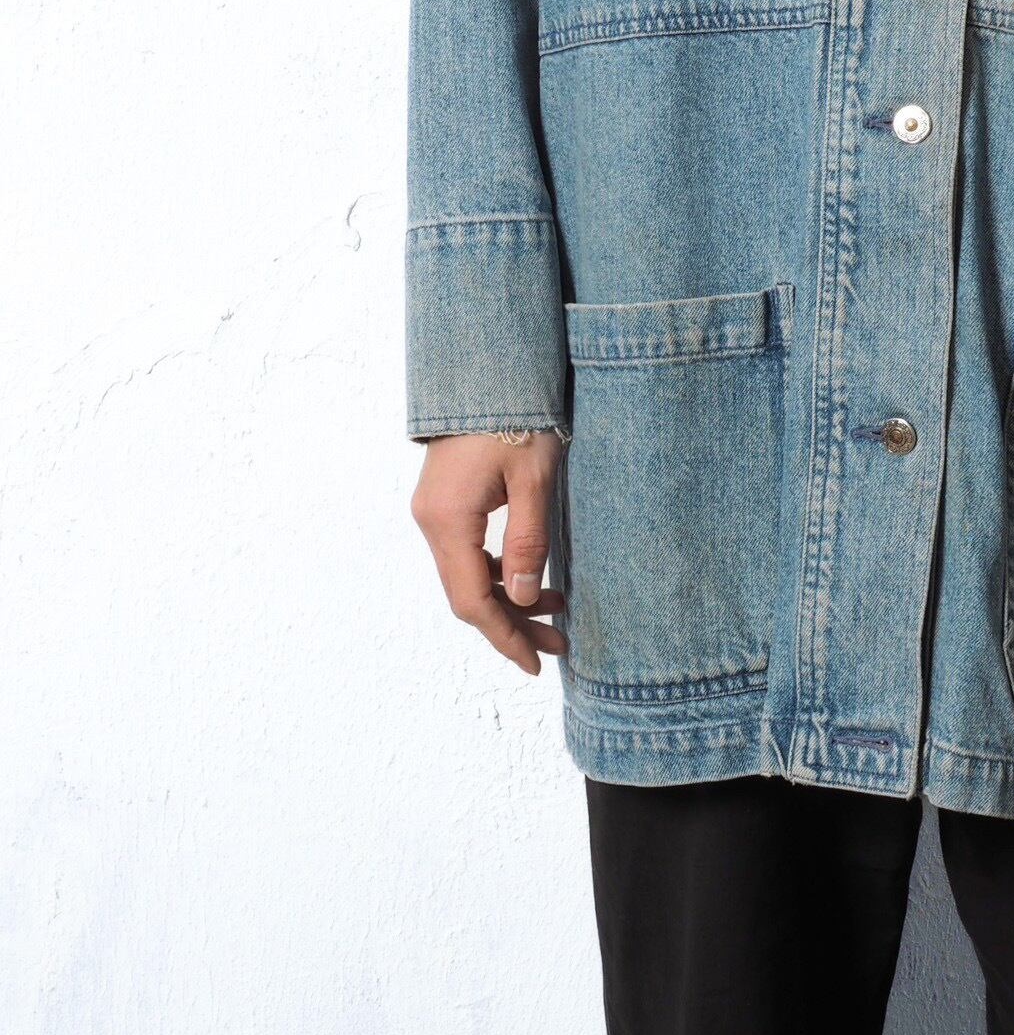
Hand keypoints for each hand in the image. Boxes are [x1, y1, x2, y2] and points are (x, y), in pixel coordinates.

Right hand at [411, 432, 568, 675]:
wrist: (488, 371)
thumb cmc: (516, 417)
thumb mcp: (533, 480)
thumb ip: (527, 542)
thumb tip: (521, 598)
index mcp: (448, 521)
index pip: (472, 600)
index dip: (504, 637)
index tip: (534, 663)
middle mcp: (432, 522)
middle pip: (468, 594)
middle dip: (513, 623)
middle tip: (559, 644)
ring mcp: (436, 512)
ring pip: (469, 575)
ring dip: (509, 598)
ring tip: (558, 611)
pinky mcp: (447, 501)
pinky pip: (469, 552)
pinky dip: (499, 572)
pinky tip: (532, 578)